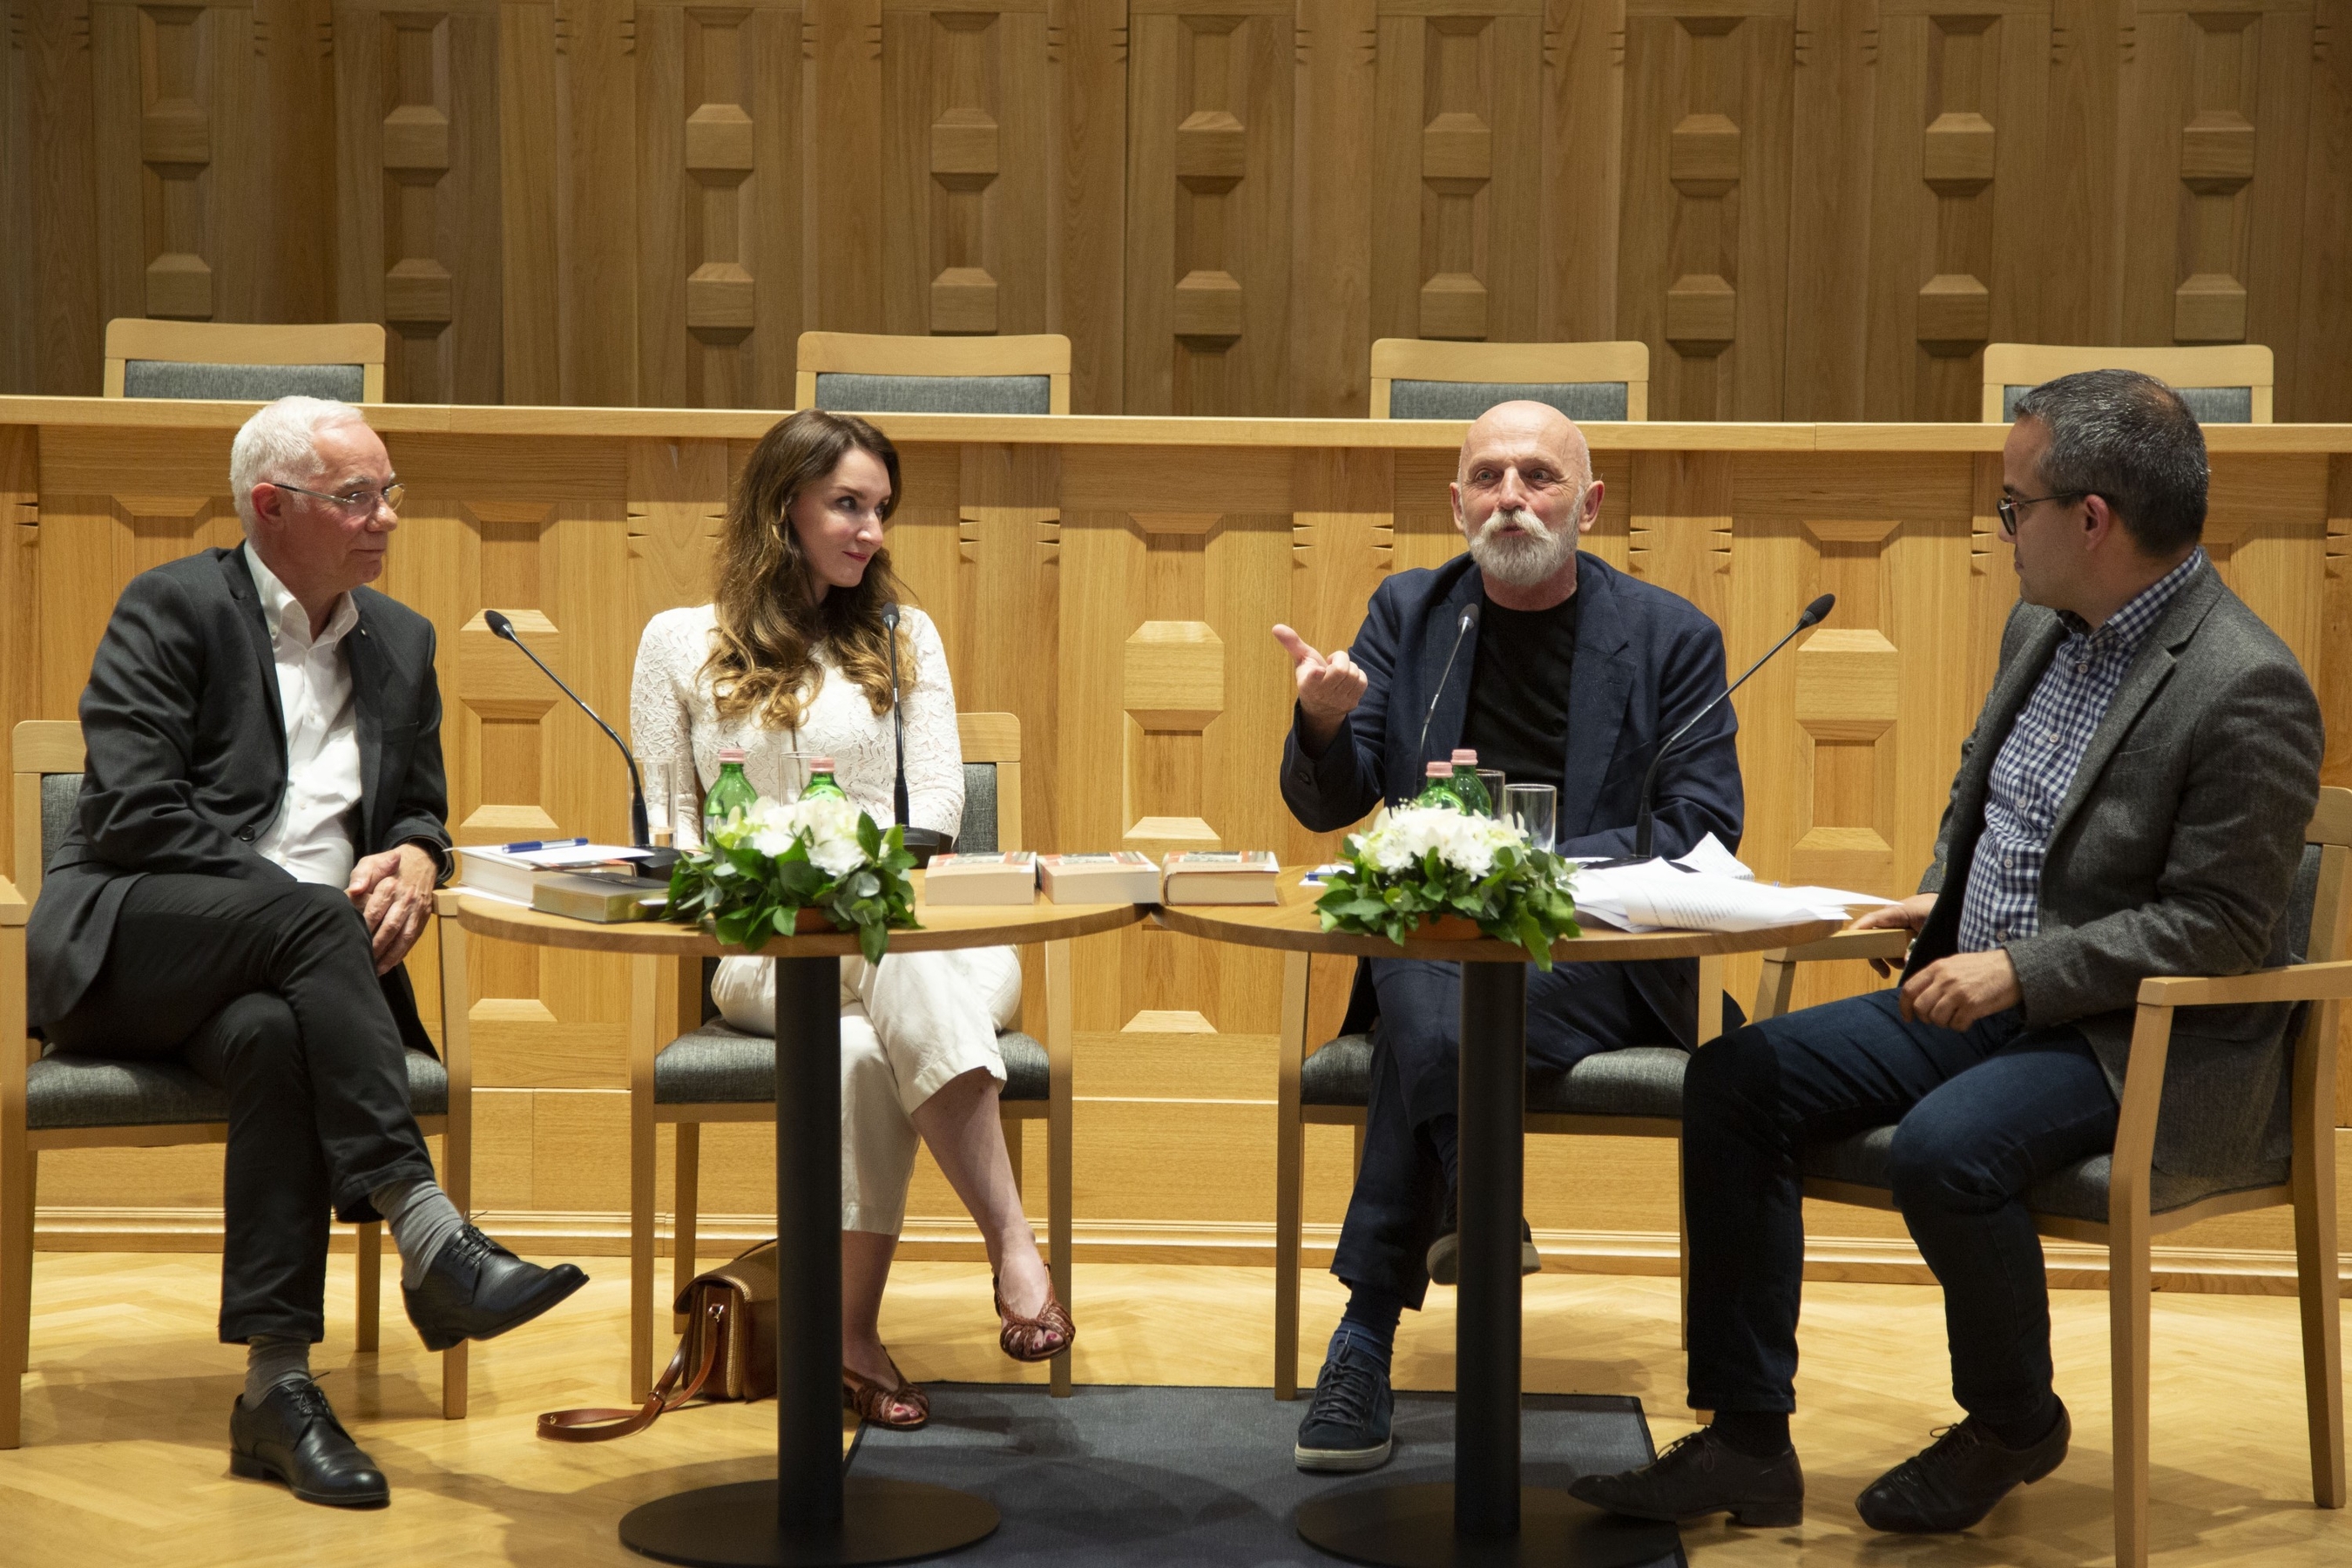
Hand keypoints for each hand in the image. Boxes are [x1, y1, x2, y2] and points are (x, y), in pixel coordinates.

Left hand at [347, 843, 437, 974]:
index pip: (375, 911)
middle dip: (376, 946)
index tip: (352, 939)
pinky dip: (401, 954)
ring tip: (375, 969)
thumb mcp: (371, 862)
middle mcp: (407, 899)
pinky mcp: (423, 917)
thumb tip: (354, 890)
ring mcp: (417, 910)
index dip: (364, 927)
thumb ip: (360, 875)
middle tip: (361, 959)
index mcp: (392, 885)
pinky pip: (413, 939)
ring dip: (390, 955)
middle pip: (390, 927)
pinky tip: (389, 964)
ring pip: (404, 937)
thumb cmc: (388, 865)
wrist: (420, 860)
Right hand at [1272, 624, 1368, 749]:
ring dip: (1348, 667)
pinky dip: (1357, 675)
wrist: (1321, 708)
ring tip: (1338, 672)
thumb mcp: (1300, 660)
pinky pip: (1362, 681)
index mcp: (1307, 684)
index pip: (1312, 680)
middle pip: (1341, 669)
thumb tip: (1276, 627)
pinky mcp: (1352, 703)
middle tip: (1332, 663)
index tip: (1318, 671)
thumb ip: (1292, 643)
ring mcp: (1338, 701)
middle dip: (1340, 659)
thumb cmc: (1310, 677)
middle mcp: (1322, 694)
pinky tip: (1347, 679)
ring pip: (1353, 673)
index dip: (1316, 675)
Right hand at [1853, 892, 1937, 975]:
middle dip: (1878, 956)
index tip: (1849, 938)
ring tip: (1904, 965)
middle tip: (1885, 973)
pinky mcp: (1894, 930)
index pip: (1873, 919)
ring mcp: (1890, 924)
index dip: (1860, 928)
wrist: (1943, 904)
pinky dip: (1894, 955)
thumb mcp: (1930, 929)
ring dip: (1890, 958)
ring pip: (1880, 944)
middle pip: (1872, 937)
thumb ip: (1917, 945)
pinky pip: (1888, 944)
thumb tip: (1904, 962)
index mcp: (1896, 912)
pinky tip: (1904, 962)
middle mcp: (1888, 918)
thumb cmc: (1936, 910)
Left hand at [1898, 948, 2020, 1032]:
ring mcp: (1957, 992)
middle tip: (1937, 1019)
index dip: (1904, 1007)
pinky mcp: (1972, 1005)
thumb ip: (1936, 977)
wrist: (2013, 969)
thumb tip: (1919, 995)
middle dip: (1926, 1018)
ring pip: (1937, 1018)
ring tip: (1956, 1016)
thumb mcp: (1955, 964)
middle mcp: (1944, 979)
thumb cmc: (1984, 968)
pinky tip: (1968, 1019)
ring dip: (1944, 1023)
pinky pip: (1956, 1025)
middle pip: (1920, 1007)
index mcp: (1937, 967)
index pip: (1909, 989)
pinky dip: (1960, 1026)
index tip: (1908, 1017)